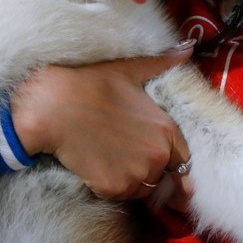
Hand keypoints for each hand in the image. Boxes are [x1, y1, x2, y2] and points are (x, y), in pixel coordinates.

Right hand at [11, 42, 194, 201]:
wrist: (54, 107)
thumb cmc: (91, 85)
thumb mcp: (130, 70)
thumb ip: (163, 63)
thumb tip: (188, 47)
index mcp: (165, 129)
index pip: (183, 158)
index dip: (174, 162)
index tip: (169, 169)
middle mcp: (156, 155)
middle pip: (163, 176)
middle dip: (150, 170)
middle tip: (127, 157)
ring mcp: (135, 174)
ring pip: (143, 189)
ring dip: (133, 180)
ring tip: (112, 159)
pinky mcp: (113, 188)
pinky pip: (121, 195)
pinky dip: (112, 186)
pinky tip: (99, 166)